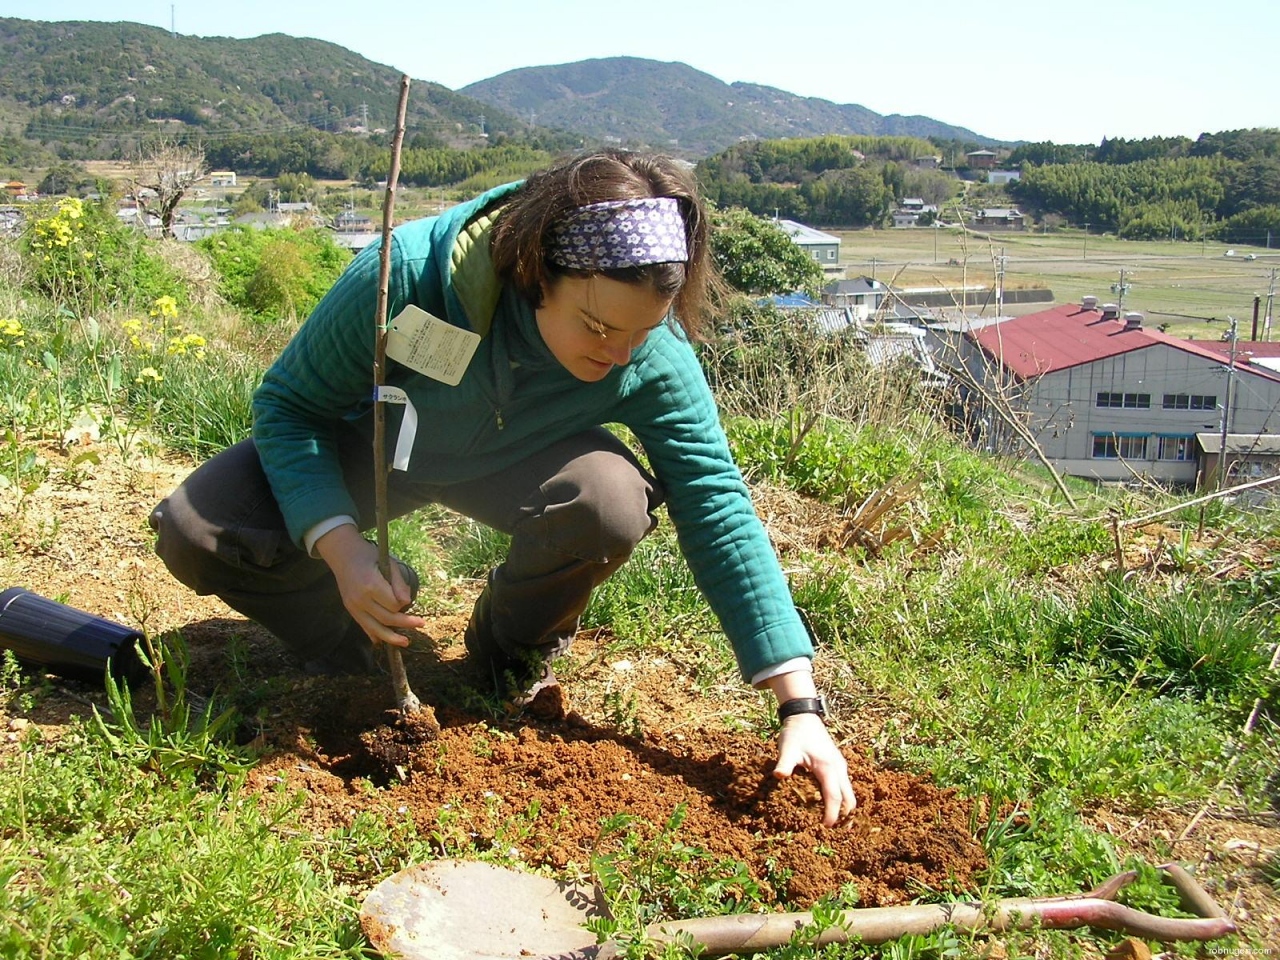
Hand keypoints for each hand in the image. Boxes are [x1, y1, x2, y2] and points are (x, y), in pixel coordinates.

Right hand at [315, 525, 425, 646]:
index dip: (404, 604)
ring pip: (375, 628)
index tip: (409, 599)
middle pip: (386, 618)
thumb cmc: (369, 556)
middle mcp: (361, 599)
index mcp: (371, 585)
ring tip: (405, 642)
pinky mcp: (350, 610)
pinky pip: (363, 626)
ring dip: (391, 638)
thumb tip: (407, 602)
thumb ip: (398, 583)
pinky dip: (374, 635)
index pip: (393, 604)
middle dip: (406, 623)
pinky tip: (383, 641)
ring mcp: (353, 606)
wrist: (342, 555)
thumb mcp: (388, 563)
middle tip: (422, 624)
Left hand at [774, 713, 856, 826]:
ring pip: (849, 793)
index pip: (834, 797)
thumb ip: (784, 764)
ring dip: (845, 809)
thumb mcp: (787, 748)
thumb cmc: (796, 733)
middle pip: (849, 799)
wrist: (804, 716)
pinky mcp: (838, 765)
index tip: (826, 828)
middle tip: (836, 833)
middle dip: (845, 816)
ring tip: (836, 824)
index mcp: (828, 768)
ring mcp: (840, 767)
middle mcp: (839, 769)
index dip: (832, 814)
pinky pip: (845, 786)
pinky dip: (842, 799)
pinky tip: (831, 805)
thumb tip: (779, 777)